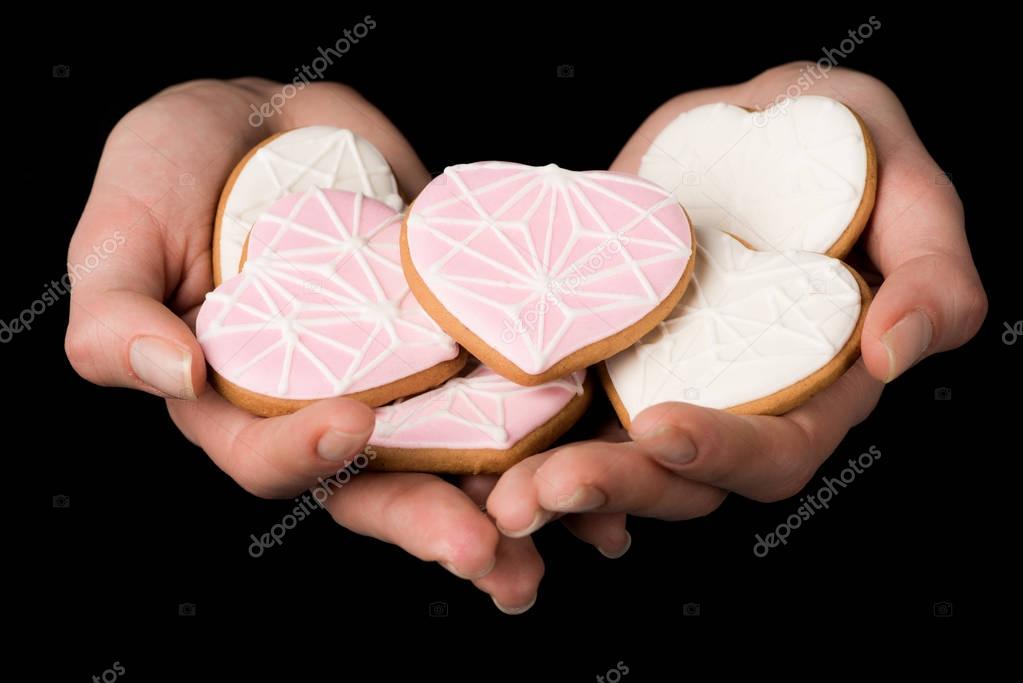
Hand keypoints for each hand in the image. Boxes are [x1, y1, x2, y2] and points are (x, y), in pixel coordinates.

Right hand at [64, 79, 624, 611]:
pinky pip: (505, 385)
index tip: (352, 421)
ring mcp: (400, 374)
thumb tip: (175, 376)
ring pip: (459, 455)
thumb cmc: (170, 177)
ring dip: (519, 500)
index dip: (306, 452)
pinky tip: (609, 449)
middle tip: (494, 558)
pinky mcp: (455, 332)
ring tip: (582, 531)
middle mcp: (327, 406)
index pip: (270, 458)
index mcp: (241, 408)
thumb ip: (120, 320)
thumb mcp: (118, 238)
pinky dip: (556, 422)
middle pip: (381, 485)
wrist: (264, 124)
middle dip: (437, 523)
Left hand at [486, 63, 986, 530]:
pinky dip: (513, 433)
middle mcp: (728, 402)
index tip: (663, 429)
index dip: (722, 454)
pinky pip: (554, 404)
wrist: (745, 126)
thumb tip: (897, 354)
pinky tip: (473, 442)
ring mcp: (657, 382)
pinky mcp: (600, 351)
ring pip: (605, 456)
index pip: (773, 451)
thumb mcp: (907, 188)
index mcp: (809, 386)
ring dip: (549, 482)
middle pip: (675, 479)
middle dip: (612, 487)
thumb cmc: (838, 148)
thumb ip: (931, 273)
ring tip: (499, 494)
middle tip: (542, 491)